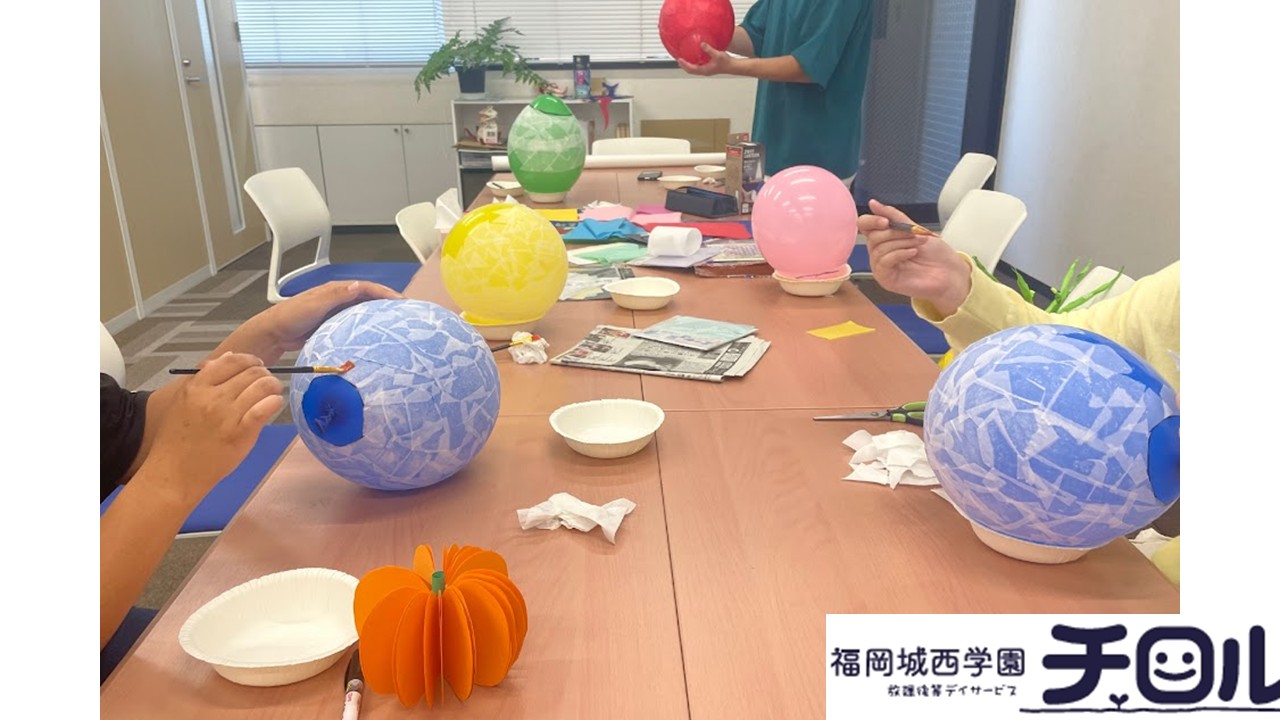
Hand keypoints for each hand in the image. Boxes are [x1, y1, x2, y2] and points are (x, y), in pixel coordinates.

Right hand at [146, 353, 283, 502]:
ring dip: (273, 387)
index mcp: (197, 386)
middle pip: (251, 372)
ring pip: (261, 386)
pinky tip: (274, 403)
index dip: (251, 360)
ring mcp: (226, 415)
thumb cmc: (178, 439)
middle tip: (267, 383)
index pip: (233, 360)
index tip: (257, 367)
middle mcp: (212, 397)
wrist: (174, 473)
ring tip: (273, 393)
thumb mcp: (184, 401)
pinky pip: (264, 409)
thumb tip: (227, 357)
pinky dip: (274, 402)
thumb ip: (205, 378)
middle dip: (265, 374)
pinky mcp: (239, 434)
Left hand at [255, 281, 404, 353]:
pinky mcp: (333, 327)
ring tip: (394, 326)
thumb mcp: (314, 303)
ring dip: (378, 317)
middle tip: (405, 314)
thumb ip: (336, 295)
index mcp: (336, 290)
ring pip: (363, 313)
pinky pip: (355, 326)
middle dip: (388, 304)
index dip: (386, 293)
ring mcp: (336, 313)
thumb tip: (359, 286)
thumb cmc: (289, 316)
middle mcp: (338, 299)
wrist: (273, 334)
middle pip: (369, 299)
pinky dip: (367, 330)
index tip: (402, 302)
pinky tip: (373, 339)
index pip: (368, 288)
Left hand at [677, 43, 735, 75]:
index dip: (684, 64)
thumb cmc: (726, 62)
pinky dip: (693, 63)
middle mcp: (704, 71)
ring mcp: (706, 70)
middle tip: (679, 60)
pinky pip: (698, 66)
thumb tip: (702, 44)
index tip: (679, 59)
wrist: (732, 66)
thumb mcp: (717, 54)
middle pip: (690, 70)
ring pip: (694, 69)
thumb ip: (709, 49)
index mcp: (705, 70)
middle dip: (684, 66)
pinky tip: (694, 57)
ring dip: (688, 65)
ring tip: (683, 60)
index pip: (691, 69)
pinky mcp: (708, 68)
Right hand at [859, 199, 971, 314]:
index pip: (865, 226)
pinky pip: (884, 262)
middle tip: (914, 234)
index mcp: (884, 238)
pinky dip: (900, 254)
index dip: (871, 221)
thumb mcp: (915, 228)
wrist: (950, 273)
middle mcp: (880, 252)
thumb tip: (873, 204)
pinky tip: (913, 253)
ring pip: (879, 249)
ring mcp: (882, 267)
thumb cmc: (935, 254)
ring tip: (919, 243)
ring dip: (902, 242)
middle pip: (873, 237)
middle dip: (895, 232)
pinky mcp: (886, 279)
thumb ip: (893, 216)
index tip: (886, 221)